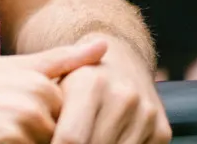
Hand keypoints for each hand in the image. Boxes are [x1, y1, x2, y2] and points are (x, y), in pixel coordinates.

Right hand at [0, 38, 108, 143]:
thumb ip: (63, 60)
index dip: (58, 126)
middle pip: (59, 139)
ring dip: (29, 142)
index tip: (31, 119)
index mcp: (40, 86)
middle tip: (8, 120)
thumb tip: (103, 46)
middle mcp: (31, 110)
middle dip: (44, 137)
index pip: (73, 119)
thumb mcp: (13, 65)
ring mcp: (14, 135)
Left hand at [52, 35, 171, 143]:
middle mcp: (123, 97)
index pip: (70, 139)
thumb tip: (35, 137)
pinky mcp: (162, 130)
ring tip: (82, 138)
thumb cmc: (76, 78)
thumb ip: (46, 110)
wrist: (120, 61)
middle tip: (61, 142)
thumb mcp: (55, 82)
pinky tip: (103, 140)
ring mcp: (146, 114)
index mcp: (91, 83)